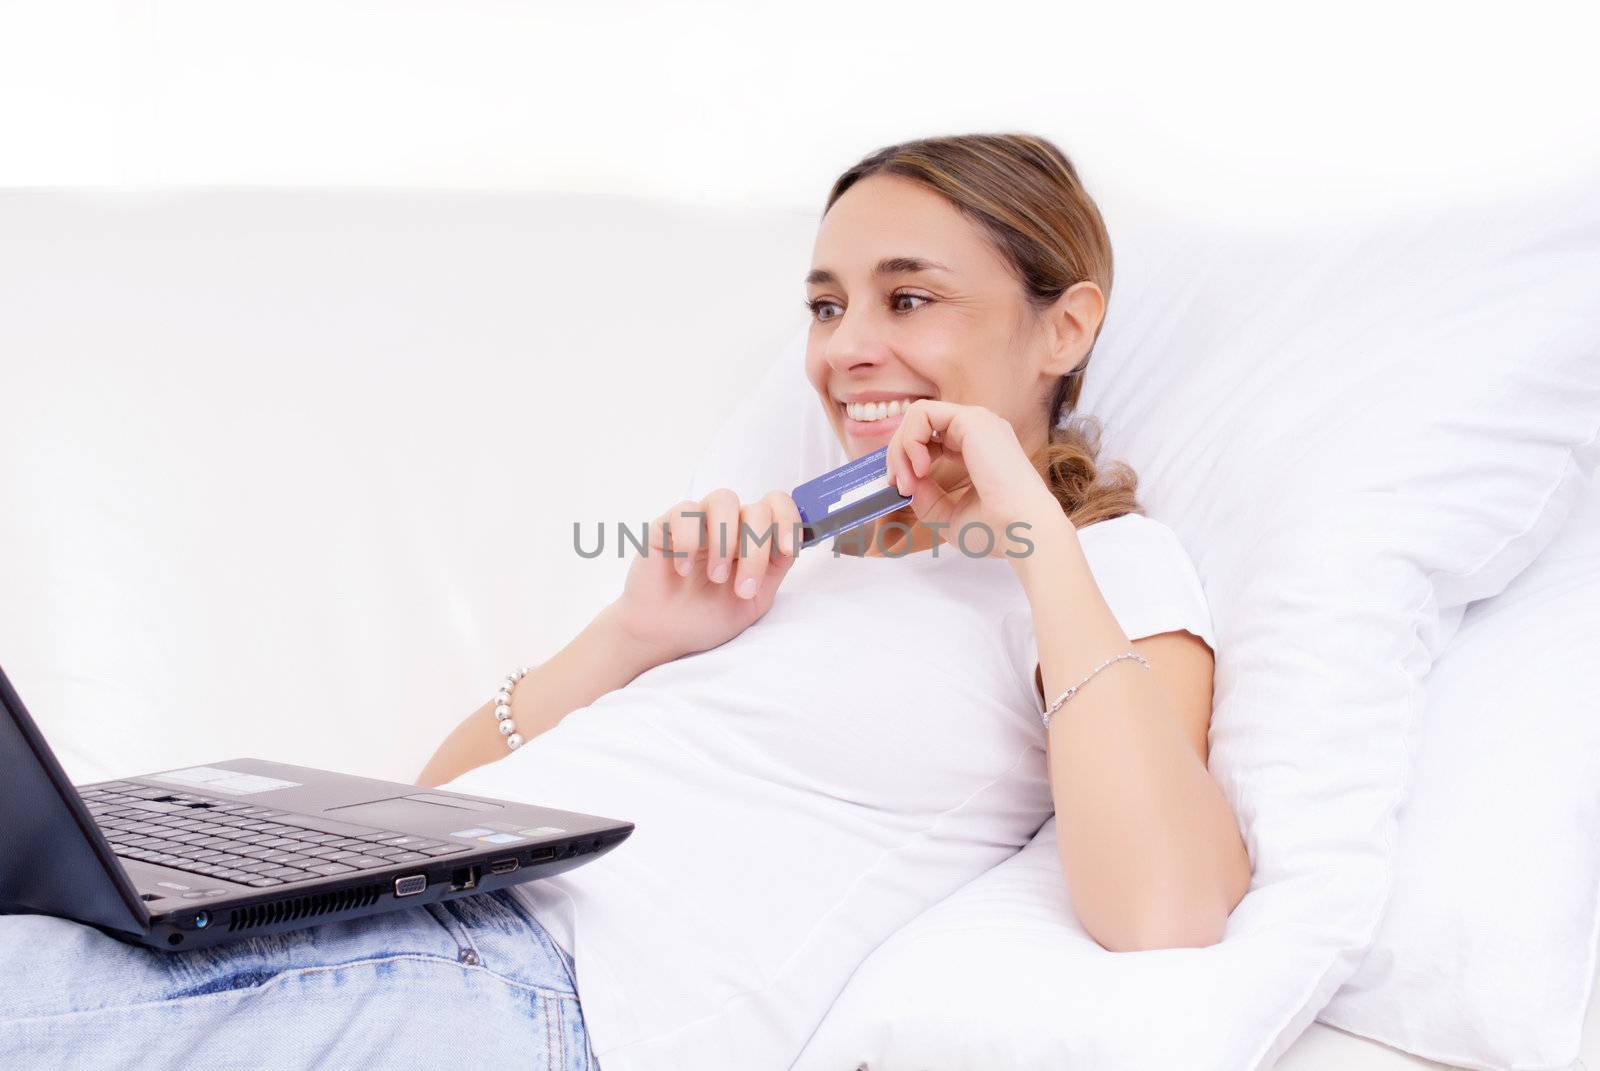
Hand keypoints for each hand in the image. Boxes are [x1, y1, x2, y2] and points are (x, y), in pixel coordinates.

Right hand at [609, 488, 802, 663]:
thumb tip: (795, 541)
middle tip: (742, 589)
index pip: (777, 507)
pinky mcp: (667, 525)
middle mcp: (729, 525)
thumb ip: (775, 570)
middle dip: (756, 552)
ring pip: (724, 499)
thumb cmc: (706, 617)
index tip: (788, 549)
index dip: (788, 521)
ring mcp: (699, 523)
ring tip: (715, 577)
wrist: (663, 635)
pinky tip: (682, 570)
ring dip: (725, 542)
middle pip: (756, 510)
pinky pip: (685, 513)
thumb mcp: (754, 600)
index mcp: (752, 540)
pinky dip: (688, 542)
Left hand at [884, 400, 1062, 556]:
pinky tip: (920, 468)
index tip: (901, 490)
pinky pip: (922, 414)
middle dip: (899, 455)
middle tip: (900, 487)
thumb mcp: (948, 515)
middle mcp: (978, 430)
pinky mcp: (971, 419)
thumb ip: (926, 497)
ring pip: (918, 416)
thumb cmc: (995, 529)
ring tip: (908, 481)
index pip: (929, 439)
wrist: (1021, 531)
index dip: (906, 461)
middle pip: (920, 425)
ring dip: (901, 448)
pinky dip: (910, 440)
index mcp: (977, 448)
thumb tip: (906, 482)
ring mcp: (976, 421)